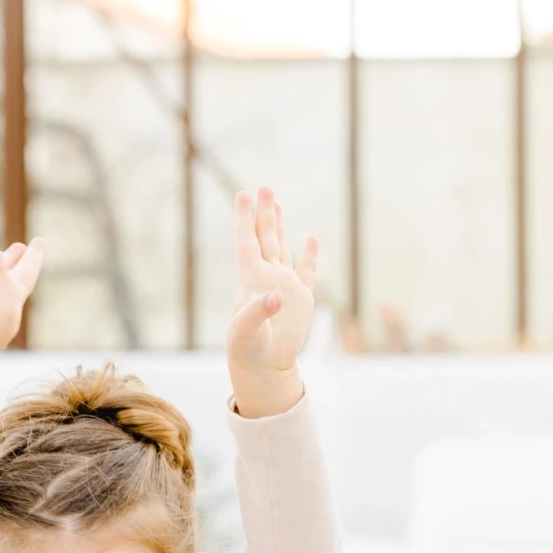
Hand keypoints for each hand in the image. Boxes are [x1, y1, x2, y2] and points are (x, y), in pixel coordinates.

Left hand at [226, 188, 316, 416]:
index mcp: (251, 280)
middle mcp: (267, 277)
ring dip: (280, 226)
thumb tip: (277, 297)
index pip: (246, 242)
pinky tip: (310, 238)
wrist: (264, 366)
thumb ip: (258, 313)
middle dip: (264, 212)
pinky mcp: (301, 298)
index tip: (242, 194)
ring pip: (282, 247)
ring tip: (276, 203)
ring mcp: (284, 285)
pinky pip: (307, 271)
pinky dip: (309, 255)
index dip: (244, 219)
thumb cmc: (248, 350)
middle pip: (265, 237)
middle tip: (264, 187)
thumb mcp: (247, 332)